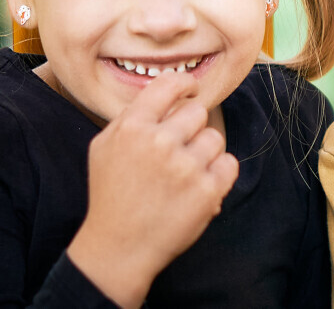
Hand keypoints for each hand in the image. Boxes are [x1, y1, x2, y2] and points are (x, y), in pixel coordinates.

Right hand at [68, 72, 239, 307]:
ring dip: (204, 153)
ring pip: (215, 137)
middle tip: (177, 151)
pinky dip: (218, 174)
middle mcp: (159, 143)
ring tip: (184, 173)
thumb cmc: (111, 194)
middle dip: (190, 129)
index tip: (190, 91)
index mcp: (132, 128)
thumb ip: (133, 116)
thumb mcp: (104, 146)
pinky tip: (199, 186)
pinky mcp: (206, 191)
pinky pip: (229, 164)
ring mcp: (185, 167)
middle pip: (197, 112)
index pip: (170, 85)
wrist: (119, 247)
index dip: (185, 84)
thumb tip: (167, 91)